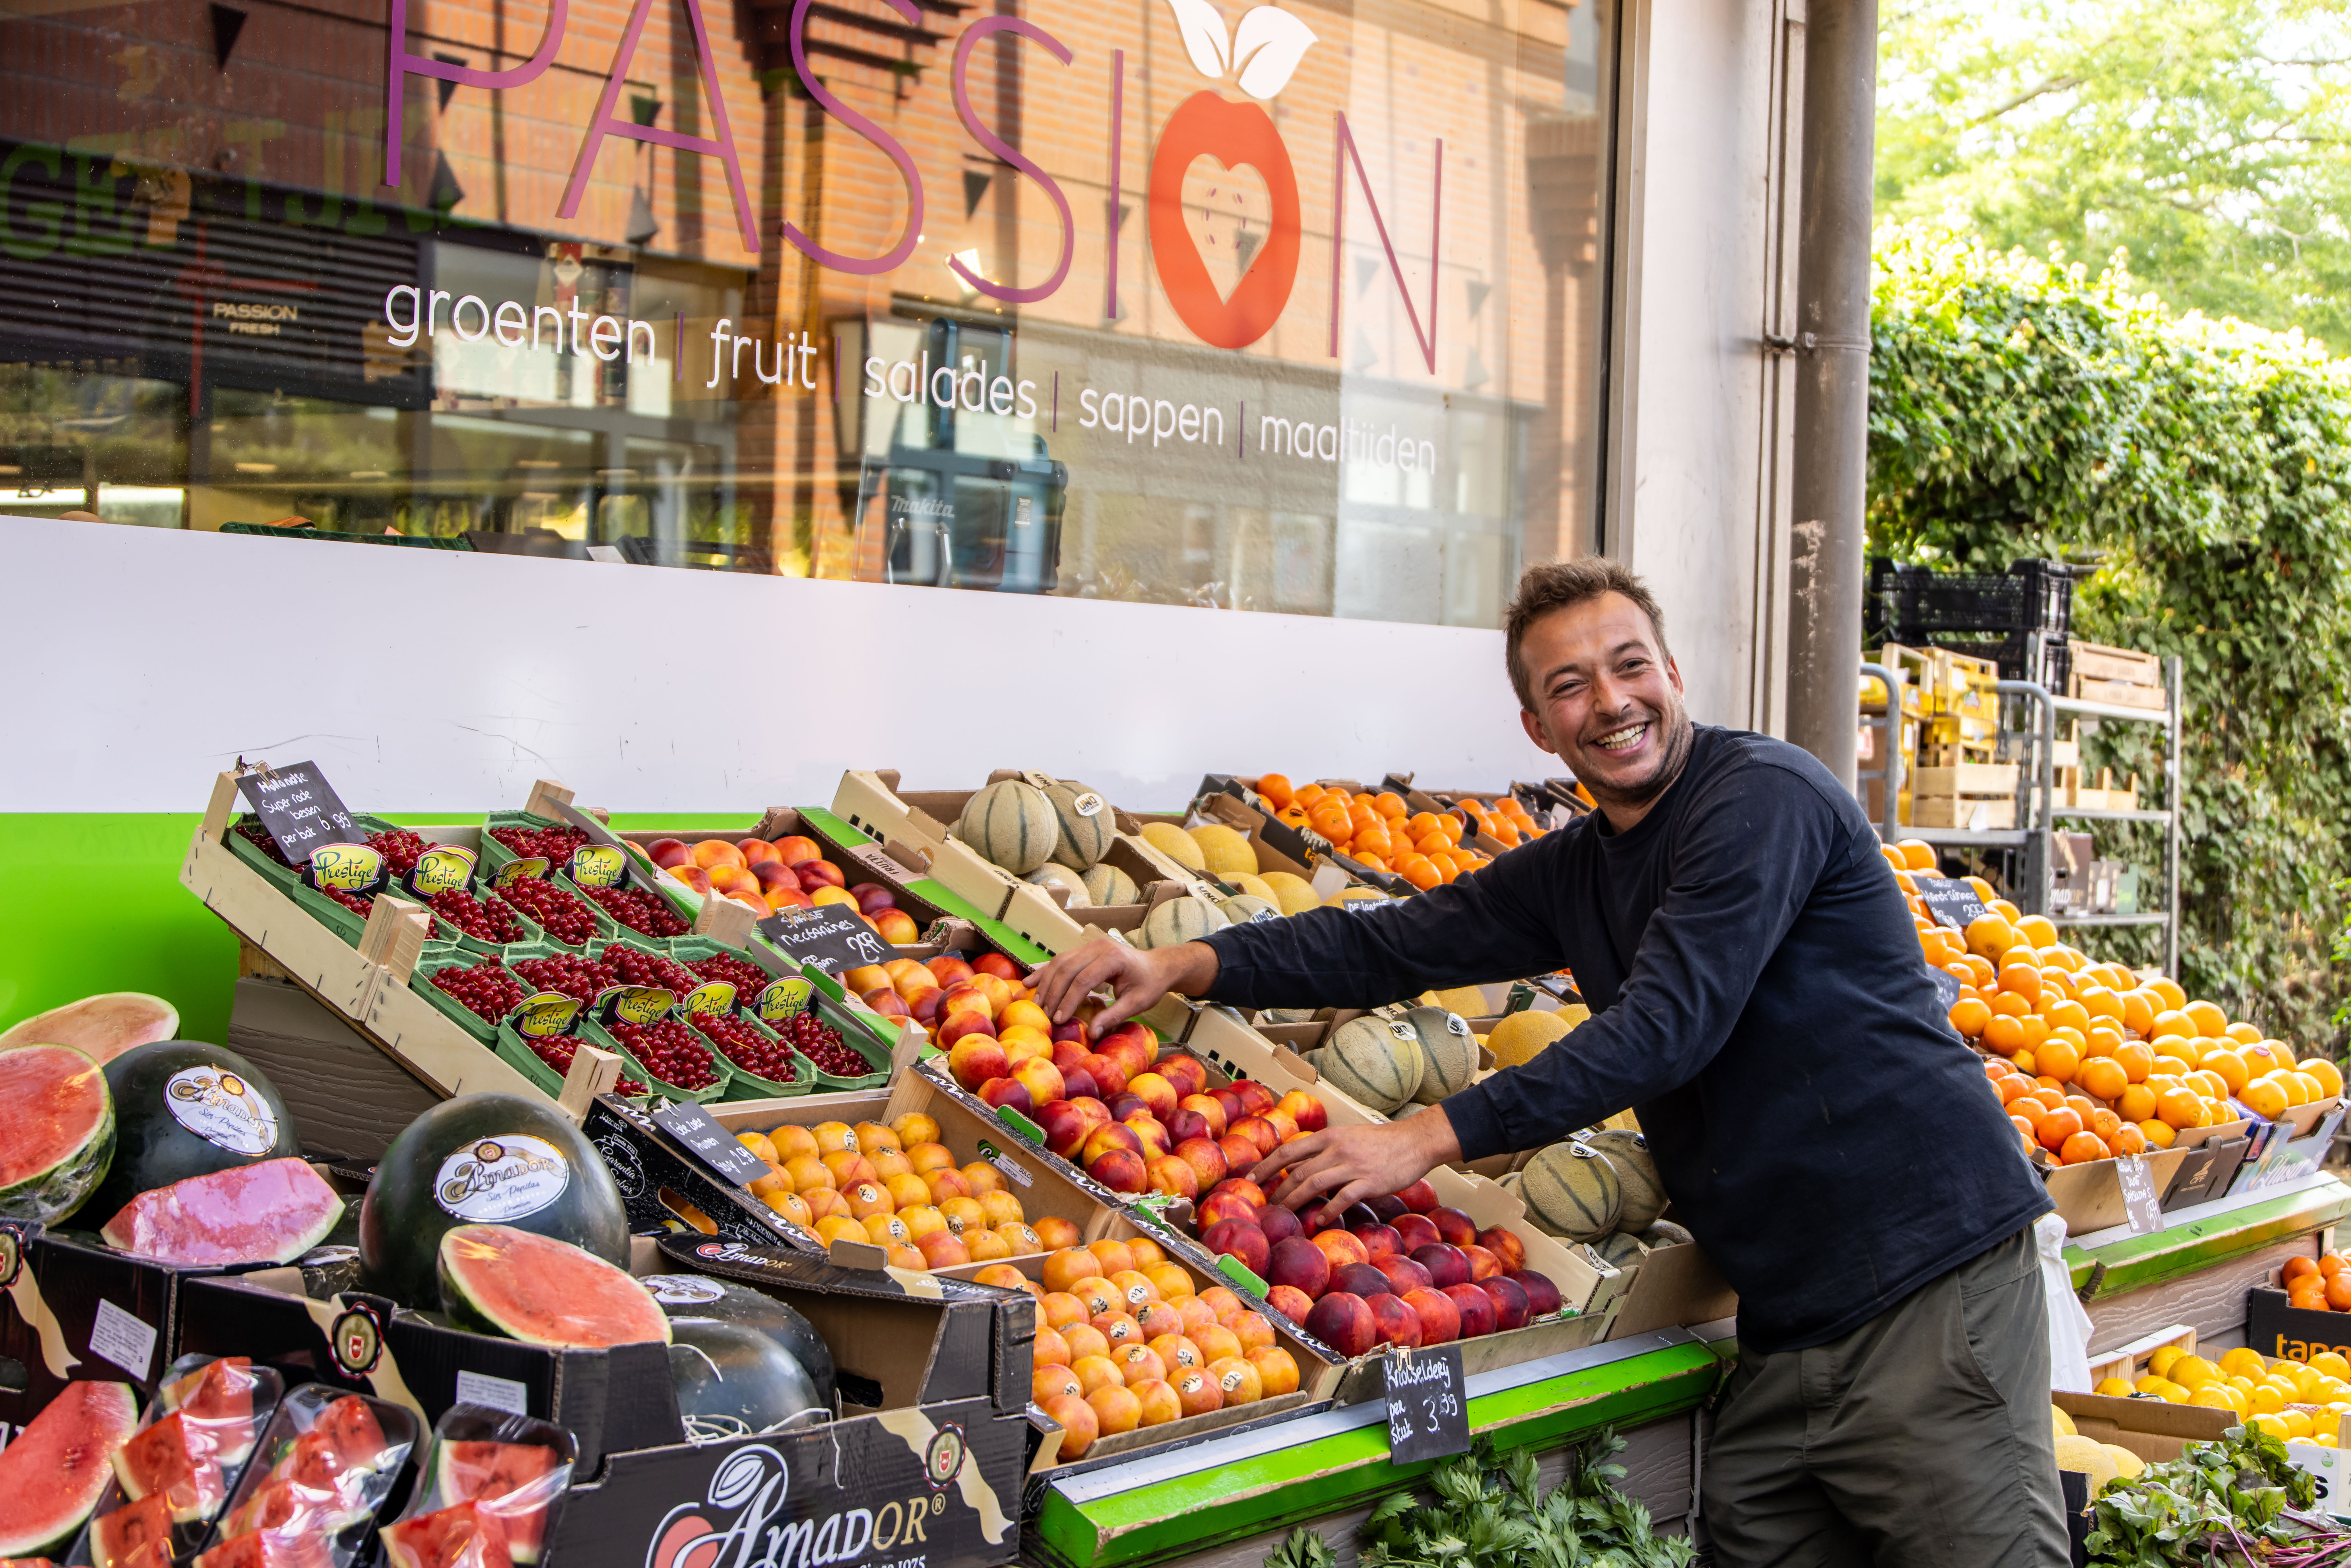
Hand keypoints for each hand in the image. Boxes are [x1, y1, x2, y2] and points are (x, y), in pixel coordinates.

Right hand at [1027, 937, 1220, 1028]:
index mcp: (1113, 958)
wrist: (1157, 965)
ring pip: (1059, 962)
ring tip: (1036, 1004)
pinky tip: (1030, 983)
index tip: (1059, 1020)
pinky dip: (1045, 971)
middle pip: (1067, 969)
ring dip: (1045, 983)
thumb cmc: (1149, 985)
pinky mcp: (1084, 949)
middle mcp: (1099, 946)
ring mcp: (1090, 945)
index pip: (1084, 979)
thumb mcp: (1137, 1003)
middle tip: (1044, 1015)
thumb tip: (1093, 1034)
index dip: (1069, 1000)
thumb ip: (1113, 1016)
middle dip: (1053, 993)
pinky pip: (1060, 959)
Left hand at [1248, 1110, 1461, 1229]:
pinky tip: (1320, 1220)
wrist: (1413, 1141)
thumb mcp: (1345, 1139)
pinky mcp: (1369, 1182)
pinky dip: (1329, 1210)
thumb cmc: (1378, 1142)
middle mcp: (1336, 1149)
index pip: (1288, 1151)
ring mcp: (1352, 1165)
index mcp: (1328, 1137)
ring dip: (1295, 1201)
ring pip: (1314, 1184)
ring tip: (1283, 1215)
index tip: (1248, 1179)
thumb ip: (1319, 1153)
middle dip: (1277, 1190)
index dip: (1265, 1166)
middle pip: (1297, 1171)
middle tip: (1264, 1206)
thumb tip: (1290, 1169)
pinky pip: (1343, 1198)